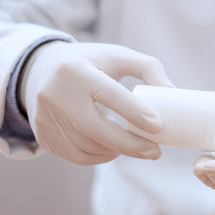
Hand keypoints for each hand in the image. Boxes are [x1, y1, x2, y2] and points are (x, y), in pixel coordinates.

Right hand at [20, 41, 173, 164]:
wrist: (39, 70)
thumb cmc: (89, 63)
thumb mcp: (118, 56)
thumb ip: (149, 69)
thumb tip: (174, 92)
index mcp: (76, 70)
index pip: (109, 95)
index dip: (135, 113)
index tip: (158, 127)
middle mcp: (55, 94)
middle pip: (96, 129)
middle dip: (130, 145)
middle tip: (155, 152)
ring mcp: (45, 118)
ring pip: (87, 147)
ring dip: (116, 152)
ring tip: (136, 147)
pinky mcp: (43, 135)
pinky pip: (75, 156)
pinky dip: (99, 157)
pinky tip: (114, 151)